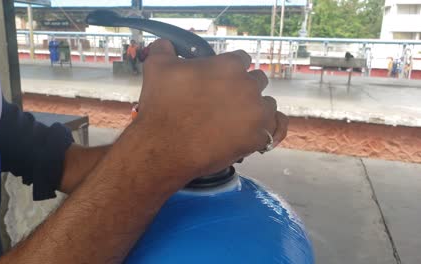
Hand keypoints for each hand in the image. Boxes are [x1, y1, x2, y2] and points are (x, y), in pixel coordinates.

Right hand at [130, 39, 287, 182]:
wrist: (166, 147)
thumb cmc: (161, 108)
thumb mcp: (156, 68)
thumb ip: (164, 49)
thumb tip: (165, 44)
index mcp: (228, 66)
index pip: (241, 59)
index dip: (229, 69)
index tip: (219, 80)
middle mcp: (248, 85)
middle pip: (256, 80)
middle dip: (242, 89)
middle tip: (224, 102)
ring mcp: (256, 112)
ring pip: (266, 104)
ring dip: (255, 109)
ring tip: (235, 121)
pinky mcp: (259, 136)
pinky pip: (278, 127)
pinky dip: (273, 127)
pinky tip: (263, 129)